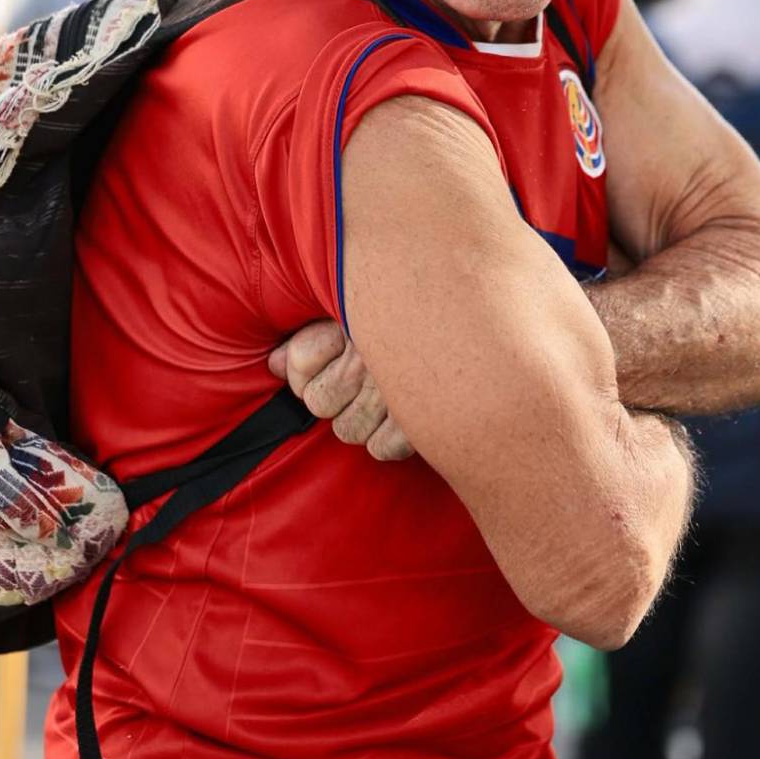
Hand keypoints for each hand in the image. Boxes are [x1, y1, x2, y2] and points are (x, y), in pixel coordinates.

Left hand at [268, 321, 414, 461]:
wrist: (485, 321)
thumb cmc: (406, 313)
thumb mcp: (355, 310)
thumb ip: (312, 336)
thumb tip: (274, 365)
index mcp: (349, 322)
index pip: (299, 361)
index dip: (304, 371)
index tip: (328, 361)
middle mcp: (364, 360)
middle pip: (319, 402)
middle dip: (335, 397)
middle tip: (362, 381)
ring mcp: (389, 393)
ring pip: (347, 429)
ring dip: (362, 420)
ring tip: (384, 399)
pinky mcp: (415, 422)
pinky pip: (381, 448)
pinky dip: (390, 439)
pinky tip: (402, 418)